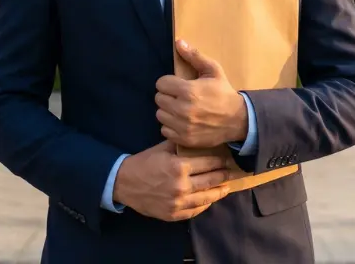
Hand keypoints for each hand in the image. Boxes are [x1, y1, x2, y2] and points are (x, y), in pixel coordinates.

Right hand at [112, 140, 231, 220]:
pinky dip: (204, 205)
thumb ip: (181, 145)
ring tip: (226, 187)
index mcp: (179, 167)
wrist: (124, 183)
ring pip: (206, 198)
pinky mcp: (173, 214)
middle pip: (211, 180)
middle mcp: (181, 186)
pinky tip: (210, 200)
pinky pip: (195, 211)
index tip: (226, 158)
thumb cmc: (144, 162)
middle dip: (223, 175)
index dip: (219, 160)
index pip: (208, 163)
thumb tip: (198, 139)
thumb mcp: (162, 148)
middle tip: (231, 172)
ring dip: (219, 192)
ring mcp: (178, 203)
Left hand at [155, 39, 248, 148]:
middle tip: (179, 96)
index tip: (177, 84)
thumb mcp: (213, 71)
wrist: (237, 120)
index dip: (168, 82)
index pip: (161, 84)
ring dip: (168, 111)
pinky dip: (170, 126)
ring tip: (179, 108)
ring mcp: (183, 126)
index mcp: (189, 90)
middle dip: (167, 96)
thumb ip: (195, 56)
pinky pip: (164, 130)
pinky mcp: (184, 139)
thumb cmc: (223, 93)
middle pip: (159, 99)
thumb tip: (179, 42)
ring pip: (160, 115)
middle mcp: (183, 109)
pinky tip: (181, 121)